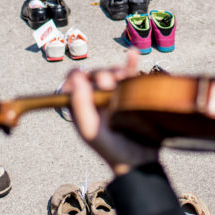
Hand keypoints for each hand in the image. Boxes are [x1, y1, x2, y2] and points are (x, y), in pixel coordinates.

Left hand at [65, 50, 158, 174]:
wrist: (139, 160)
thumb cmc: (112, 149)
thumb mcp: (90, 130)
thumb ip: (80, 105)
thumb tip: (76, 76)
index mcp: (82, 105)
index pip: (75, 82)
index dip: (77, 76)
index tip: (84, 78)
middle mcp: (97, 98)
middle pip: (95, 74)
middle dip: (101, 74)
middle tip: (109, 86)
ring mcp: (115, 95)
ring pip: (113, 72)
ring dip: (117, 70)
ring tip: (122, 78)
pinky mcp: (132, 94)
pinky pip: (131, 74)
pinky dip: (131, 63)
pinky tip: (132, 54)